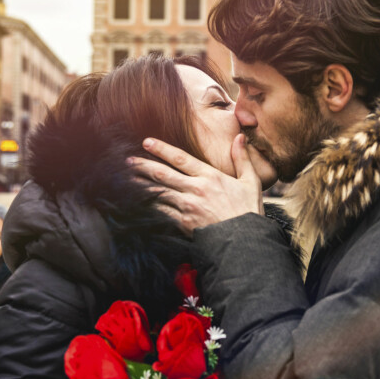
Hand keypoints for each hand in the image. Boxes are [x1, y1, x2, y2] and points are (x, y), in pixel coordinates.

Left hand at [130, 135, 262, 235]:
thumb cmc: (248, 211)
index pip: (181, 159)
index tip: (147, 142)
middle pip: (164, 174)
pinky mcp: (183, 222)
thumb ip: (242, 159)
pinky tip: (139, 201)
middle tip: (129, 160)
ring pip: (159, 191)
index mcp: (210, 176)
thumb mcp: (250, 182)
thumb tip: (240, 137)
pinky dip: (149, 205)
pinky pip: (162, 211)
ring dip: (142, 184)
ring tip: (128, 178)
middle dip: (144, 165)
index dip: (162, 149)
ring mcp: (188, 206)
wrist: (244, 241)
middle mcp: (196, 189)